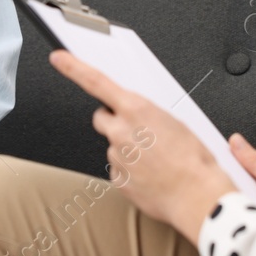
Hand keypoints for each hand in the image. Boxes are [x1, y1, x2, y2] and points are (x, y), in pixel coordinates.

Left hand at [49, 50, 236, 244]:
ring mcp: (116, 156)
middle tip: (137, 131)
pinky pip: (119, 169)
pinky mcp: (117, 179)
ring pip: (113, 146)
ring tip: (155, 159)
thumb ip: (147, 114)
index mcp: (136, 109)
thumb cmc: (193, 160)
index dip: (73, 67)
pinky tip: (151, 175)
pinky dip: (131, 171)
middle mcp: (120, 131)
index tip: (58, 58)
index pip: (96, 81)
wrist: (197, 197)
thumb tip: (139, 116)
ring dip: (127, 149)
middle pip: (101, 117)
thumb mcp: (176, 123)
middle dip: (113, 120)